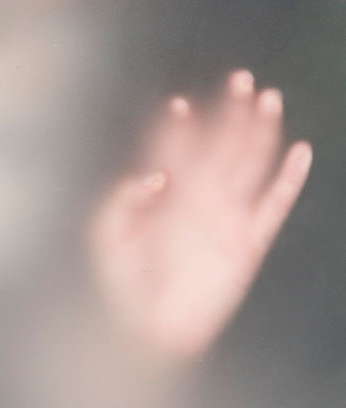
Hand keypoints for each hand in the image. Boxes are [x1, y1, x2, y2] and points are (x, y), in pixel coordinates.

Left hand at [89, 70, 312, 358]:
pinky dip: (290, 179)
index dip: (178, 126)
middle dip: (229, 111)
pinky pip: (275, 205)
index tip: (177, 104)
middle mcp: (198, 197)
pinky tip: (301, 152)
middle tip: (241, 78)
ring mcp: (225, 217)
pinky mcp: (248, 242)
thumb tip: (158, 176)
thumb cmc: (121, 282)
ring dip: (259, 131)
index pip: (174, 148)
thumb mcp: (107, 234)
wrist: (149, 329)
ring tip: (269, 98)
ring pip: (249, 163)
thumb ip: (123, 199)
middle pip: (219, 144)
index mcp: (165, 192)